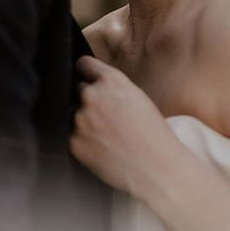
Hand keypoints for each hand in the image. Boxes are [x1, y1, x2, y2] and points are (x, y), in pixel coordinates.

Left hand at [70, 56, 187, 199]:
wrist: (155, 166)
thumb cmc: (153, 134)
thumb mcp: (136, 97)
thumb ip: (112, 88)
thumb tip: (94, 88)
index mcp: (111, 80)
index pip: (84, 64)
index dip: (87, 73)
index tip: (87, 79)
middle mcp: (92, 95)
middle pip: (79, 91)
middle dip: (89, 101)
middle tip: (107, 117)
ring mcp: (80, 119)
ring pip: (75, 115)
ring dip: (85, 122)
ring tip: (108, 136)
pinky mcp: (74, 142)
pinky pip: (73, 137)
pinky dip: (84, 142)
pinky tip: (104, 148)